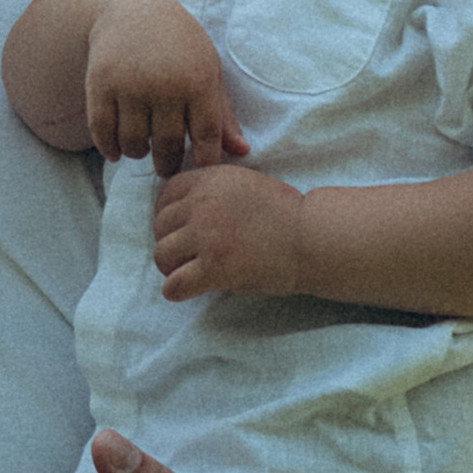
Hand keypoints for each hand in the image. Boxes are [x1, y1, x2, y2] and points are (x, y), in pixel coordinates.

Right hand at [84, 0, 244, 176]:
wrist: (131, 8)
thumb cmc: (178, 44)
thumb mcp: (207, 69)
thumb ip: (222, 113)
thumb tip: (242, 151)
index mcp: (198, 81)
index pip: (206, 137)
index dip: (205, 161)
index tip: (199, 169)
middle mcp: (165, 85)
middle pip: (168, 146)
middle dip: (168, 165)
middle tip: (166, 167)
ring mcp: (131, 85)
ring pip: (134, 143)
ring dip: (137, 153)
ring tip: (141, 149)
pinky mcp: (100, 83)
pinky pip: (102, 131)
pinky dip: (109, 148)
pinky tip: (116, 151)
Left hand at [152, 157, 304, 300]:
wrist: (312, 238)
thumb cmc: (286, 214)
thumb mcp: (244, 184)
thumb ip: (213, 191)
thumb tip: (183, 211)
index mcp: (210, 179)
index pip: (166, 193)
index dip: (167, 213)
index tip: (176, 229)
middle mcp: (203, 203)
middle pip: (160, 225)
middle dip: (168, 241)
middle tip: (182, 257)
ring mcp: (207, 235)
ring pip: (162, 253)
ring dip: (170, 267)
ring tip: (184, 274)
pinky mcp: (215, 267)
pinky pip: (176, 284)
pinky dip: (176, 291)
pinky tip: (184, 292)